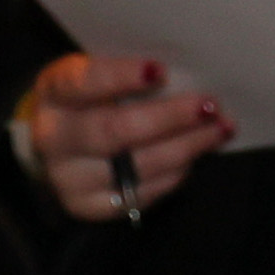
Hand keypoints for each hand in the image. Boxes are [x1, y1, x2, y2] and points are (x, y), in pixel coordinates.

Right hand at [30, 54, 230, 222]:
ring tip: (220, 128)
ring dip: (186, 147)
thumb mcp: (102, 69)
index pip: (82, 83)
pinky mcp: (88, 206)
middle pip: (112, 130)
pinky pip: (140, 193)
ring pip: (134, 167)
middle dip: (169, 118)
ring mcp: (68, 177)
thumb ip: (135, 69)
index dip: (120, 77)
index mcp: (55, 92)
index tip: (161, 70)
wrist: (63, 140)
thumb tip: (190, 69)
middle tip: (209, 105)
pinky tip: (197, 153)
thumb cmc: (97, 94)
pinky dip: (175, 174)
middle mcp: (54, 137)